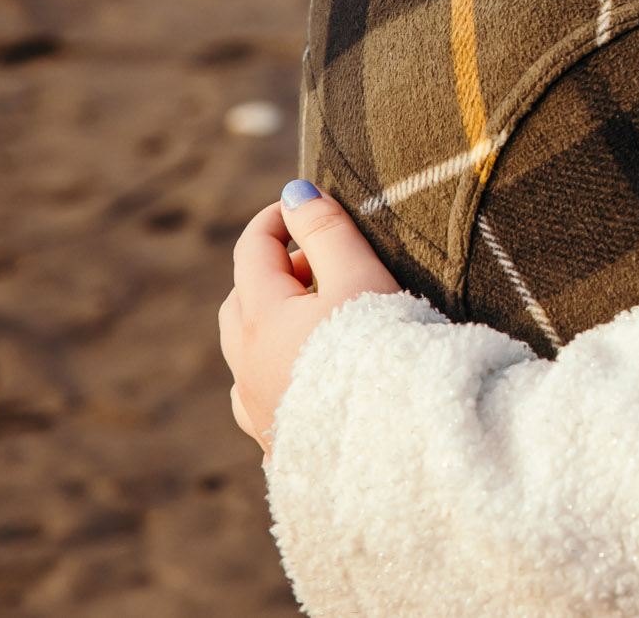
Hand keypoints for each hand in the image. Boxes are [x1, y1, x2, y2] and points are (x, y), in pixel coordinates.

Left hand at [217, 181, 400, 458]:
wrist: (397, 446)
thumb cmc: (381, 352)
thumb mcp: (358, 277)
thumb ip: (326, 231)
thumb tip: (295, 192)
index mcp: (259, 318)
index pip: (252, 249)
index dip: (279, 218)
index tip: (308, 202)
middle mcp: (244, 364)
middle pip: (241, 301)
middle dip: (274, 271)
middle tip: (322, 261)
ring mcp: (257, 407)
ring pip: (246, 351)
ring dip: (273, 323)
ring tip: (321, 316)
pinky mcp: (277, 442)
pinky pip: (261, 394)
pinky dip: (277, 369)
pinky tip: (311, 374)